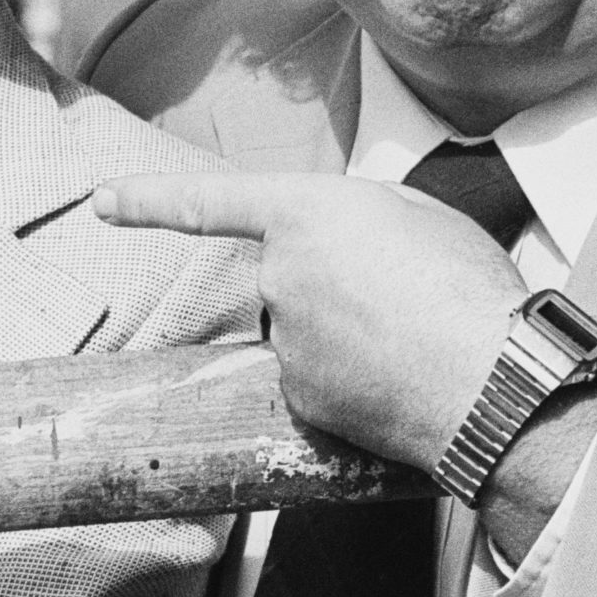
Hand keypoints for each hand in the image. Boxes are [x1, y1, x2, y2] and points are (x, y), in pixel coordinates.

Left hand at [93, 171, 596, 558]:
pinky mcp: (299, 396)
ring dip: (347, 330)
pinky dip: (353, 376)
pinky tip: (400, 375)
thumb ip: (358, 215)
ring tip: (414, 336)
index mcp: (307, 212)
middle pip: (288, 273)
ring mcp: (284, 340)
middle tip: (404, 294)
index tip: (104, 200)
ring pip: (305, 328)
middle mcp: (280, 274)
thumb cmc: (469, 290)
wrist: (492, 382)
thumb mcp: (420, 214)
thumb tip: (342, 241)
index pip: (209, 202)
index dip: (149, 199)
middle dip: (333, 282)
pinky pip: (317, 376)